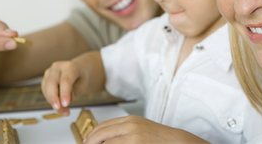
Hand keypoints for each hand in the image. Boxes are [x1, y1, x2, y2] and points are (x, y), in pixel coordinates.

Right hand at [41, 60, 88, 114]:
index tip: (66, 104)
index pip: (66, 80)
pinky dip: (51, 101)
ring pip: (46, 88)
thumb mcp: (82, 85)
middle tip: (59, 109)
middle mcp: (57, 67)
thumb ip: (74, 92)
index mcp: (70, 66)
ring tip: (64, 111)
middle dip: (54, 98)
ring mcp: (49, 72)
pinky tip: (59, 107)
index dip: (65, 93)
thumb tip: (63, 104)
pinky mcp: (45, 79)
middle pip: (52, 83)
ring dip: (52, 102)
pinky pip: (45, 92)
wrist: (77, 69)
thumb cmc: (81, 78)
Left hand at [83, 115, 208, 143]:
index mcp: (130, 120)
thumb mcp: (141, 130)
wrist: (176, 141)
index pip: (102, 126)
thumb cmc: (159, 139)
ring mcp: (132, 135)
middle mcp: (130, 125)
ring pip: (105, 142)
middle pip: (99, 133)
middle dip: (89, 143)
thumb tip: (104, 140)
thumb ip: (124, 132)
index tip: (85, 142)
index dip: (91, 136)